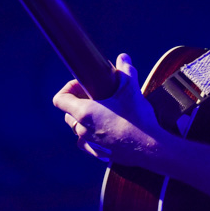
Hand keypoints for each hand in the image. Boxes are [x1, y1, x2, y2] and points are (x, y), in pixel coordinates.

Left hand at [52, 53, 167, 165]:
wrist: (150, 148)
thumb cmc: (137, 119)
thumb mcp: (131, 90)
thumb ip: (125, 71)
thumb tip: (123, 57)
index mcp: (84, 112)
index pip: (59, 99)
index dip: (68, 88)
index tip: (83, 86)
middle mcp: (82, 129)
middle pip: (68, 113)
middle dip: (78, 103)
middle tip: (96, 96)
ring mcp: (89, 143)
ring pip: (78, 128)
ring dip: (85, 119)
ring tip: (104, 112)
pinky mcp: (98, 152)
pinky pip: (87, 142)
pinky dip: (93, 134)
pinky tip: (108, 128)